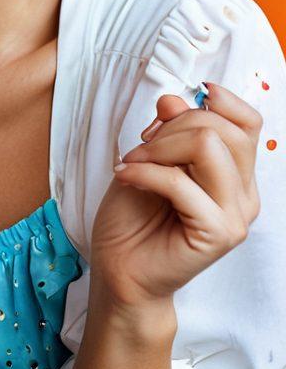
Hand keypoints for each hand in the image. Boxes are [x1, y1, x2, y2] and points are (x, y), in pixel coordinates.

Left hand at [89, 81, 262, 310]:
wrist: (120, 268)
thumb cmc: (135, 215)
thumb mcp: (149, 156)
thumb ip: (169, 128)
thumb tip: (175, 100)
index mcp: (236, 173)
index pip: (247, 122)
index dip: (215, 102)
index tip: (172, 109)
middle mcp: (244, 193)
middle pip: (223, 127)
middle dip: (173, 125)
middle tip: (142, 145)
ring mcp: (235, 215)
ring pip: (207, 145)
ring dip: (159, 146)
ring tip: (133, 163)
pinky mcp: (218, 234)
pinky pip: (181, 182)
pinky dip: (145, 172)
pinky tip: (125, 176)